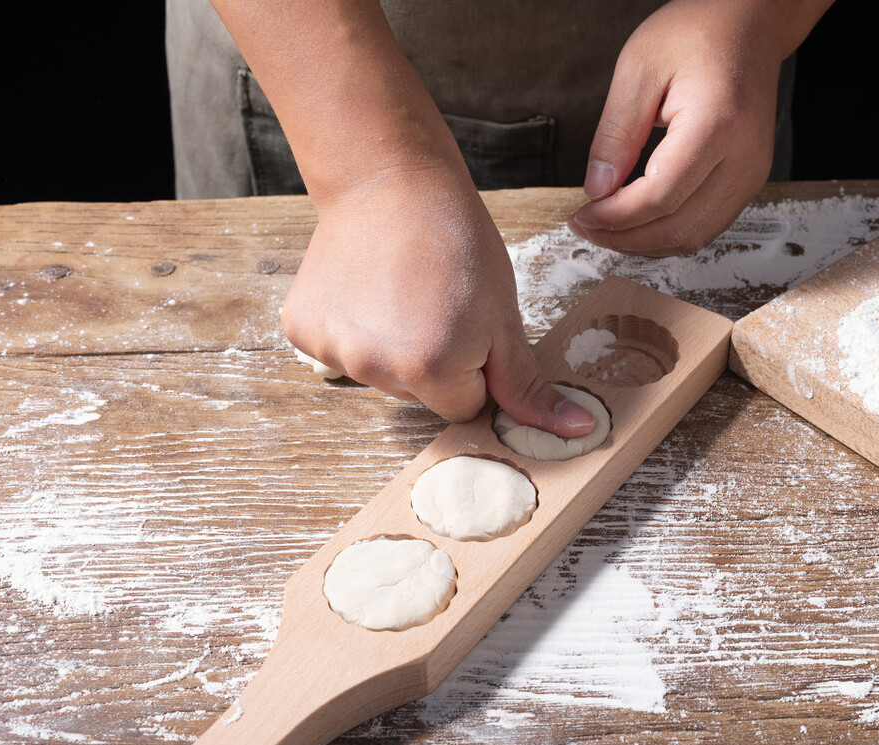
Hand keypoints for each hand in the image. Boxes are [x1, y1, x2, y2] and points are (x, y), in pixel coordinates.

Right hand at [281, 160, 596, 436]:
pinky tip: (366, 289)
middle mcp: (374, 368)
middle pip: (420, 395)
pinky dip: (354, 330)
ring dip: (393, 346)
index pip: (464, 407)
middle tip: (436, 302)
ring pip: (381, 376)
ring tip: (400, 290)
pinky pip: (342, 352)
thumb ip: (526, 385)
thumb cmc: (455, 238)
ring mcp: (332, 349)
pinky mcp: (302, 330)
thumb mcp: (504, 315)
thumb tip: (576, 430)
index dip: (474, 368)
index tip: (469, 323)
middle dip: (434, 362)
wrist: (390, 180)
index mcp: (430, 368)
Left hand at [568, 0, 799, 255]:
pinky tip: (638, 223)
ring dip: (646, 243)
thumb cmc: (699, 32)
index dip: (615, 218)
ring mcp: (752, 173)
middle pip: (679, 227)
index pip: (660, 197)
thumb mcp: (639, 68)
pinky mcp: (750, 180)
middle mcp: (744, 158)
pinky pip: (708, 225)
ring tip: (606, 229)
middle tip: (586, 228)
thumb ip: (616, 133)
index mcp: (718, 125)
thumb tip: (598, 190)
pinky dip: (668, 233)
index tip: (582, 216)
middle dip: (625, 238)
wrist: (750, 23)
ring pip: (695, 236)